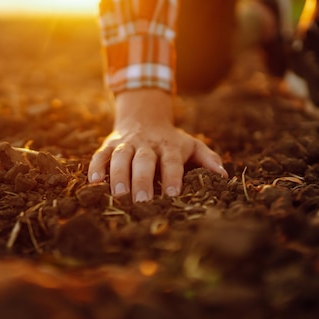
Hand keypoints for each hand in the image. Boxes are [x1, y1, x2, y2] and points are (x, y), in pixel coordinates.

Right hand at [88, 89, 227, 201]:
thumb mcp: (191, 144)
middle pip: (144, 160)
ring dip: (118, 175)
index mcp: (168, 146)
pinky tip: (94, 184)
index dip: (172, 177)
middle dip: (142, 180)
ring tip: (118, 195)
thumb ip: (207, 158)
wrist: (143, 116)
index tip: (173, 196)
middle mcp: (146, 144)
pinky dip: (95, 168)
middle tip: (142, 201)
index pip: (172, 162)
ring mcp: (126, 143)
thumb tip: (224, 176)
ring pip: (120, 157)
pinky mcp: (109, 145)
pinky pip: (99, 155)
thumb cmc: (171, 140)